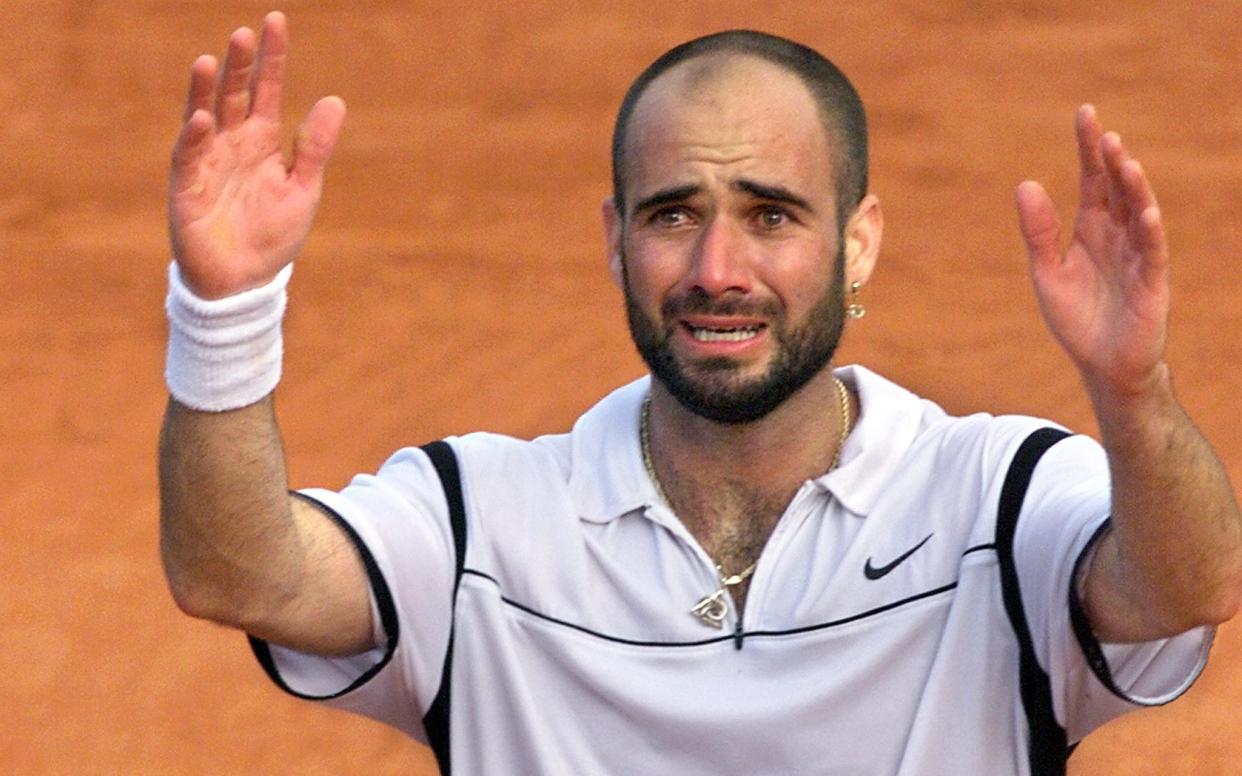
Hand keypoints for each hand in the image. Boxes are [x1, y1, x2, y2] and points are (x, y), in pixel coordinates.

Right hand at [169, 11, 344, 298]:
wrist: (246, 281)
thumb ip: (314, 147)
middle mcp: (232, 143)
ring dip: (204, 90)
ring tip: (208, 60)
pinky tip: (203, 117)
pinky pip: (189, 156)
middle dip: (238, 64)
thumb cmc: (273, 236)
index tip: (276, 21)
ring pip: (204, 116)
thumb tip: (334, 100)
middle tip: (244, 33)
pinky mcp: (187, 187)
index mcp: (262, 140)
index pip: (266, 89)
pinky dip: (194, 137)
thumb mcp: (303, 188)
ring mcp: (207, 161)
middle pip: (234, 94)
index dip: (272, 57)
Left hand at [1015, 105, 1169, 403]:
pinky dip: (1149, 232)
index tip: (1085, 114)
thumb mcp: (1046, 273)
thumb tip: (1025, 183)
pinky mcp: (1151, 283)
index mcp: (1091, 230)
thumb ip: (1038, 232)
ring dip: (1133, 188)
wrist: (1102, 365)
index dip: (1089, 149)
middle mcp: (1117, 236)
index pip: (1092, 180)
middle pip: (1117, 190)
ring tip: (1124, 161)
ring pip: (1139, 213)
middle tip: (1104, 131)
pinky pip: (1152, 253)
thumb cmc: (1076, 319)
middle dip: (1112, 160)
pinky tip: (1145, 212)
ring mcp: (1137, 256)